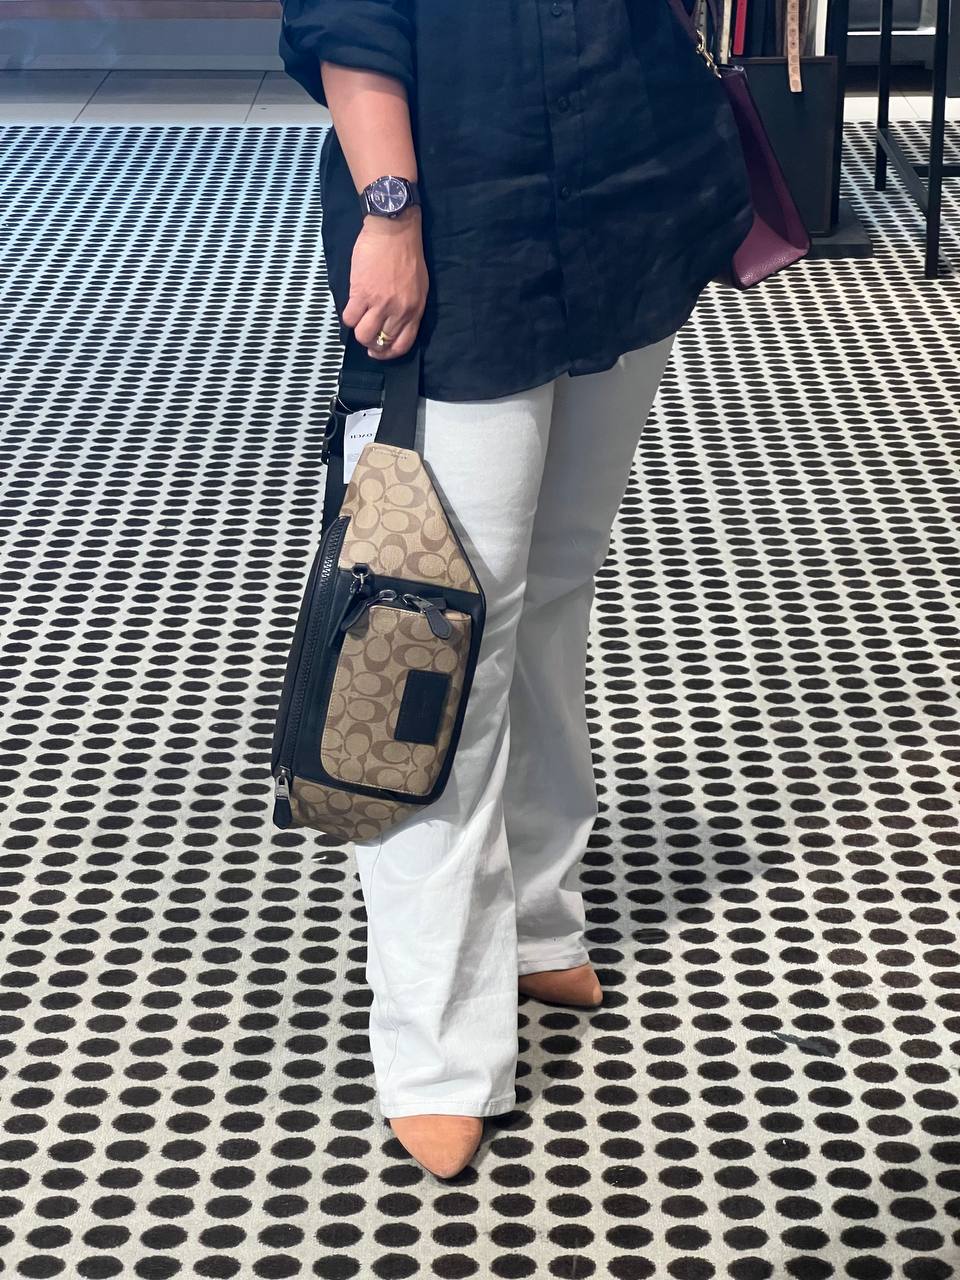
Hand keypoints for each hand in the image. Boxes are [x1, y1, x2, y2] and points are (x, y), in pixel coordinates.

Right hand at [342, 207, 427, 358]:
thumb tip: (394, 324)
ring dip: (358, 331)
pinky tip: (352, 306)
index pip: (402, 345)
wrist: (394, 231)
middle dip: (371, 344)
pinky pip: (349, 317)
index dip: (388, 353)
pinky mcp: (361, 293)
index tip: (379, 351)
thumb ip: (409, 308)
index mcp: (414, 310)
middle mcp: (398, 311)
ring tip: (358, 320)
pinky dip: (348, 316)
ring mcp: (379, 303)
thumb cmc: (407, 255)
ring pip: (363, 335)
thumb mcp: (419, 287)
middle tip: (366, 334)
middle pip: (380, 343)